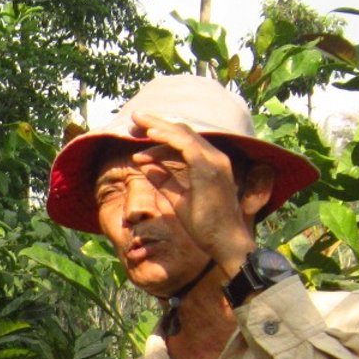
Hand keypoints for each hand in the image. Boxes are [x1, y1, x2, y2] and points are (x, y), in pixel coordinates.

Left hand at [129, 113, 255, 275]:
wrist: (223, 241)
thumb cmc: (204, 224)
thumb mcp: (177, 198)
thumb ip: (163, 179)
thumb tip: (143, 163)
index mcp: (209, 164)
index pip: (183, 141)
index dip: (161, 134)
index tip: (139, 133)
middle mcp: (214, 158)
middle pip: (183, 132)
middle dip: (157, 123)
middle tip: (135, 117)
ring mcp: (214, 161)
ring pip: (183, 134)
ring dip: (159, 126)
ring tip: (137, 122)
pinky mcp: (209, 168)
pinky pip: (185, 146)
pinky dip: (167, 138)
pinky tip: (150, 134)